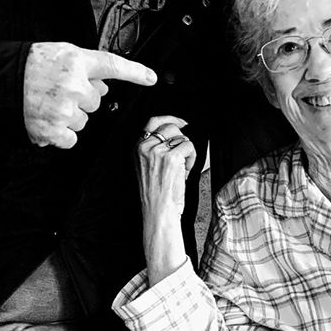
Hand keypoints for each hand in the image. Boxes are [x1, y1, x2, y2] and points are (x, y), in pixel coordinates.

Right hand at [23, 42, 155, 147]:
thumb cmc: (29, 66)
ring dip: (69, 117)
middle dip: (81, 99)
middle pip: (96, 102)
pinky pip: (71, 139)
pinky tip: (45, 120)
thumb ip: (84, 67)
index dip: (135, 72)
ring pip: (83, 121)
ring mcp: (63, 108)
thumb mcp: (59, 53)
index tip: (151, 79)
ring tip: (48, 105)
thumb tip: (104, 87)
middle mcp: (72, 84)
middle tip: (59, 92)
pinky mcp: (52, 130)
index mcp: (76, 61)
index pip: (112, 65)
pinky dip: (60, 135)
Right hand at [136, 115, 197, 284]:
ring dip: (188, 153)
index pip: (153, 122)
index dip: (170, 118)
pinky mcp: (171, 157)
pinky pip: (189, 147)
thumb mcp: (148, 167)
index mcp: (138, 148)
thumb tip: (175, 134)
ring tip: (182, 170)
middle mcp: (145, 147)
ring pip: (183, 138)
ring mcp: (158, 151)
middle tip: (184, 158)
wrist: (158, 211)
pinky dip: (192, 159)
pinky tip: (186, 172)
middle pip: (171, 127)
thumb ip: (155, 149)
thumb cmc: (156, 194)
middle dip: (182, 140)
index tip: (182, 123)